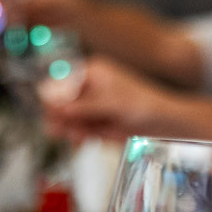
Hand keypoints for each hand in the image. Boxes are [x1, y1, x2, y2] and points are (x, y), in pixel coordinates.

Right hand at [41, 55, 172, 142]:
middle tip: (54, 128)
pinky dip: (78, 135)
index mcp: (92, 71)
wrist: (161, 123)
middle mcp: (89, 87)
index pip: (64, 80)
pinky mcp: (96, 122)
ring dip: (67, 127)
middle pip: (63, 100)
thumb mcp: (111, 103)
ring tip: (74, 136)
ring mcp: (91, 105)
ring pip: (69, 117)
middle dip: (59, 115)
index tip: (50, 109)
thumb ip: (84, 106)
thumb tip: (59, 107)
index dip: (54, 95)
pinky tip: (80, 139)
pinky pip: (78, 128)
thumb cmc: (142, 103)